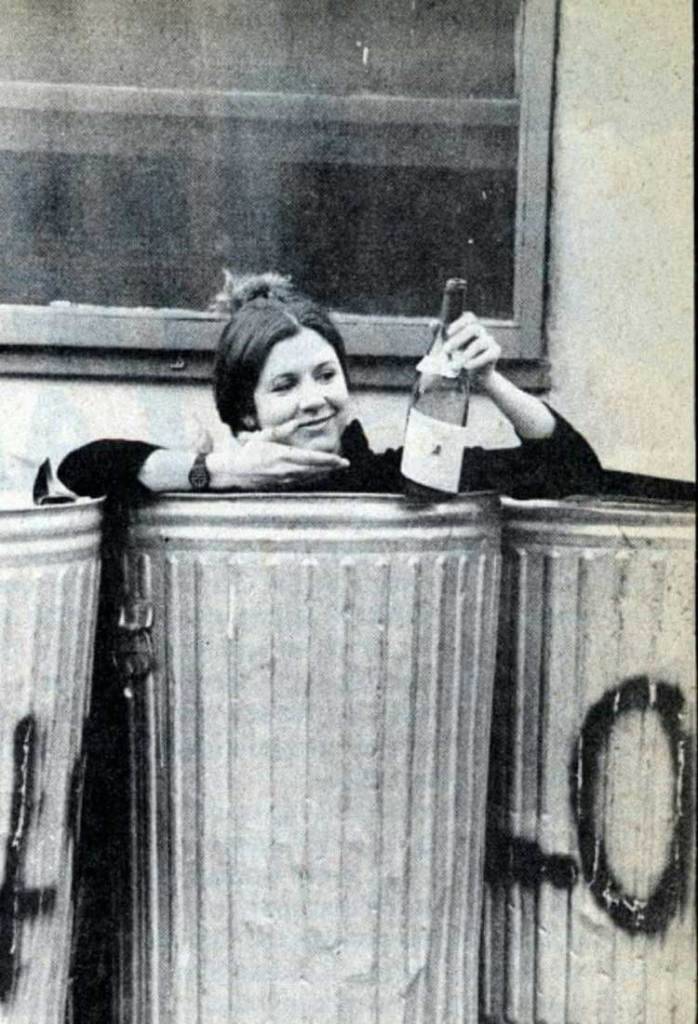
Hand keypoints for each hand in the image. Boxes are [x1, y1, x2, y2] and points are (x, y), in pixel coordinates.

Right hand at [207, 420, 349, 489]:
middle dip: (331, 467)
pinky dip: (312, 478)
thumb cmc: (247, 452)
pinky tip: (319, 475)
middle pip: (314, 470)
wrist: (232, 472)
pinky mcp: (280, 486)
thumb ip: (282, 430)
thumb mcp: (264, 436)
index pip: (311, 459)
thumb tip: (298, 421)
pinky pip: (301, 482)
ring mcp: (283, 480)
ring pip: (309, 477)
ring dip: (323, 473)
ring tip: (336, 468)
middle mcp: (285, 470)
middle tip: (345, 464)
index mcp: (282, 456)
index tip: (340, 460)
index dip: (328, 460)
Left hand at [442, 312, 500, 387]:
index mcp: (469, 329)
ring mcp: (489, 341)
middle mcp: (481, 332)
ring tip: (455, 365)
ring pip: (480, 342)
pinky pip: (489, 354)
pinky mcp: (495, 352)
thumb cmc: (457, 361)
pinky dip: (476, 361)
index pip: (469, 318)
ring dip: (465, 354)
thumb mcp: (445, 350)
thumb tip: (432, 324)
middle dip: (458, 339)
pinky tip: (467, 366)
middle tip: (446, 350)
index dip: (459, 323)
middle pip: (474, 328)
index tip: (448, 333)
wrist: (471, 378)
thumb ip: (438, 336)